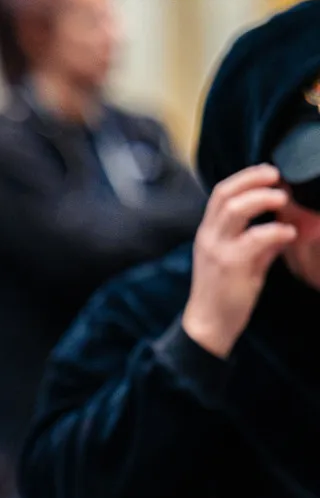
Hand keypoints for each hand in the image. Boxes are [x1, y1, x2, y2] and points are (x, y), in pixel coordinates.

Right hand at [182, 164, 295, 357]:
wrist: (208, 325)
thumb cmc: (223, 293)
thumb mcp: (240, 262)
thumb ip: (258, 242)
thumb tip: (283, 225)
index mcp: (209, 232)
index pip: (222, 193)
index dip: (246, 177)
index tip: (270, 173)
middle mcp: (209, 236)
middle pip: (225, 194)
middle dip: (254, 179)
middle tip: (279, 177)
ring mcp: (218, 249)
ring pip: (235, 210)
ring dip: (263, 199)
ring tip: (284, 199)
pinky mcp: (230, 265)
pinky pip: (254, 239)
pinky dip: (275, 230)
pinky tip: (288, 232)